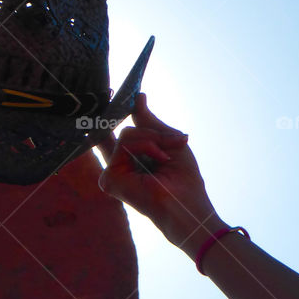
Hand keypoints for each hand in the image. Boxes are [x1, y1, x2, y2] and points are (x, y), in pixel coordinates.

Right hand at [96, 94, 220, 252]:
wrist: (189, 206)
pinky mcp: (110, 180)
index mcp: (134, 161)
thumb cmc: (185, 181)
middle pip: (129, 130)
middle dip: (153, 133)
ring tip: (164, 160)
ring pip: (127, 135)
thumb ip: (150, 122)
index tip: (112, 91)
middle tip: (170, 147)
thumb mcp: (170, 142)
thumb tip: (138, 96)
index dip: (114, 114)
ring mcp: (114, 174)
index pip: (120, 135)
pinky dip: (144, 148)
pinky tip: (156, 164)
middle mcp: (122, 167)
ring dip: (153, 141)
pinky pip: (124, 145)